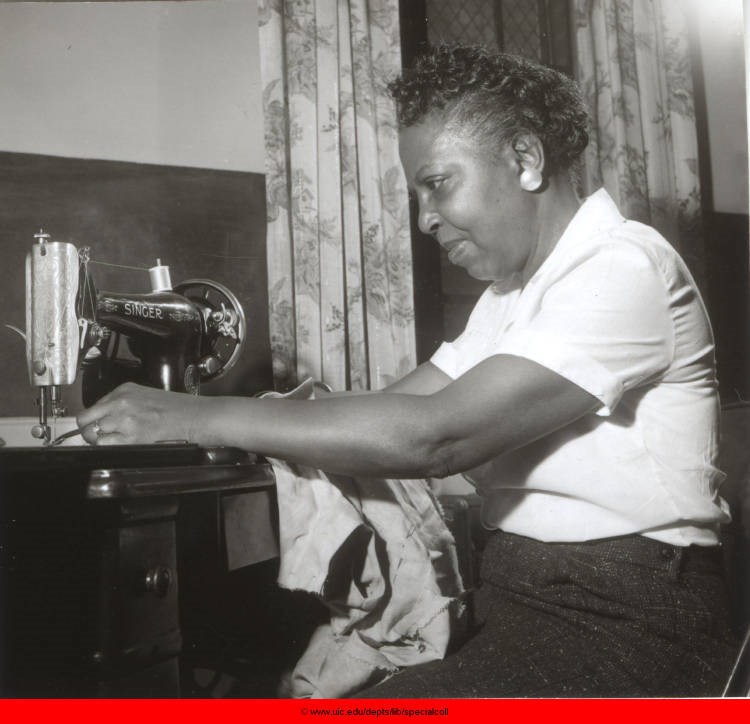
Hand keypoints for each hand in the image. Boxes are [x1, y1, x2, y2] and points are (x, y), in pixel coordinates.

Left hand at [76, 382, 197, 445]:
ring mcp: (125, 420)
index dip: (92, 418)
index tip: (94, 425)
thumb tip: (105, 416)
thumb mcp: (144, 394)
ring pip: (92, 434)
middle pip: (85, 420)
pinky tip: (119, 445)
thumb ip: (123, 402)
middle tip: (96, 436)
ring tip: (113, 440)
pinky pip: (105, 445)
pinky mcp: (131, 437)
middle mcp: (121, 403)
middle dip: (87, 430)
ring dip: (98, 440)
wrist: (192, 416)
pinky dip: (108, 447)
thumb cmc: (175, 407)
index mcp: (124, 390)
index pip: (92, 406)